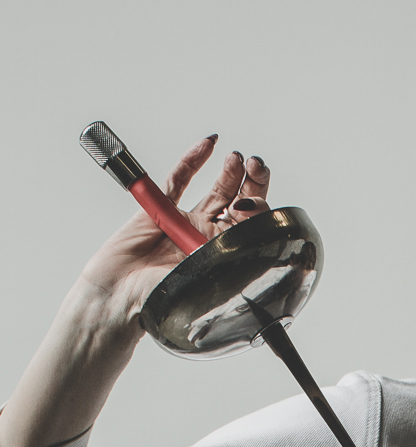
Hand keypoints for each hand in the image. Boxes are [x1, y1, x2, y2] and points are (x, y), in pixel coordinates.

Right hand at [81, 139, 272, 325]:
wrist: (122, 297)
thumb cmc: (165, 302)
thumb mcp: (211, 284)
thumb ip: (236, 264)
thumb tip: (262, 243)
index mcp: (229, 258)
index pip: (254, 227)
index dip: (260, 210)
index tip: (255, 205)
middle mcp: (212, 238)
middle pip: (241, 203)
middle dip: (252, 182)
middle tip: (255, 166)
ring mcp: (188, 221)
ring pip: (217, 189)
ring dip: (230, 171)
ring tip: (235, 158)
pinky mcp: (161, 208)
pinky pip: (180, 179)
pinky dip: (194, 160)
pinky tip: (209, 144)